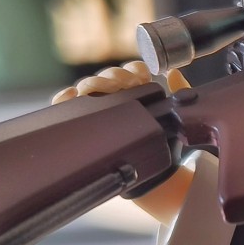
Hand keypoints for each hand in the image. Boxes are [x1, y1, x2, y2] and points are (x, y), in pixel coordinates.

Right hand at [52, 61, 193, 224]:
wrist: (154, 174)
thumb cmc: (163, 143)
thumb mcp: (177, 118)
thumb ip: (178, 93)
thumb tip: (173, 72)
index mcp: (138, 91)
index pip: (131, 71)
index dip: (134, 70)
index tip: (140, 77)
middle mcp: (117, 96)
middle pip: (108, 76)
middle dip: (113, 76)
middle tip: (119, 84)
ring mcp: (99, 109)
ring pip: (87, 87)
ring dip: (92, 83)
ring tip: (98, 90)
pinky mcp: (84, 123)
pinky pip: (67, 106)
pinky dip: (65, 97)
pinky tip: (71, 96)